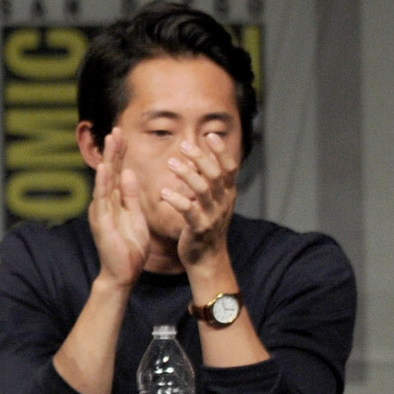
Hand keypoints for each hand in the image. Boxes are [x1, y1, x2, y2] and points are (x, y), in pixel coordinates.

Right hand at [87, 129, 149, 289]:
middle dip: (113, 150)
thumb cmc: (129, 248)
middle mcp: (104, 202)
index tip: (123, 134)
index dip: (120, 153)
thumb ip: (130, 195)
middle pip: (109, 171)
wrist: (122, 273)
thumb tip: (128, 172)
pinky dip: (103, 183)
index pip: (117, 172)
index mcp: (114, 201)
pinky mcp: (101, 221)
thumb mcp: (135, 216)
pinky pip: (103, 199)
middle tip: (116, 129)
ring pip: (104, 180)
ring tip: (111, 141)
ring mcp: (100, 211)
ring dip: (108, 160)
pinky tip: (106, 169)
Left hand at [161, 129, 237, 270]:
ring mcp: (213, 215)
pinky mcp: (199, 228)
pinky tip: (163, 192)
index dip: (221, 151)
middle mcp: (224, 202)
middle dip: (201, 157)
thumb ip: (208, 180)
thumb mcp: (212, 201)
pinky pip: (189, 211)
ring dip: (187, 174)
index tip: (210, 134)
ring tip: (171, 163)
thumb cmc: (206, 224)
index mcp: (228, 193)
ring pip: (203, 189)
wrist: (207, 258)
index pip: (230, 167)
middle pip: (216, 174)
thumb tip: (198, 156)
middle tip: (184, 144)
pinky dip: (177, 200)